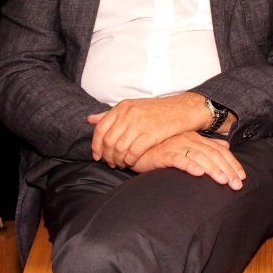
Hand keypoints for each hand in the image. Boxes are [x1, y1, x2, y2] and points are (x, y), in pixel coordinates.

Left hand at [88, 92, 208, 167]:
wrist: (182, 109)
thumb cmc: (156, 110)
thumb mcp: (131, 107)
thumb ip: (110, 115)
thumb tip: (90, 119)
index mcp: (122, 107)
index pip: (100, 129)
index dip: (95, 145)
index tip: (96, 156)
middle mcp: (128, 114)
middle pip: (108, 141)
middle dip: (106, 156)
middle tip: (109, 163)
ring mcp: (140, 123)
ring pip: (119, 148)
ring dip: (118, 160)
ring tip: (120, 165)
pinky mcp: (151, 133)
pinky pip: (134, 152)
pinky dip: (130, 160)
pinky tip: (131, 163)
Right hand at [131, 131, 245, 189]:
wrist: (136, 147)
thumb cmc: (162, 149)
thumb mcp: (186, 146)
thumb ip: (206, 146)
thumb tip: (226, 147)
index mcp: (195, 138)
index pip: (218, 151)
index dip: (232, 163)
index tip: (242, 177)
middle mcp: (187, 139)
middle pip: (212, 155)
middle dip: (227, 170)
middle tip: (237, 185)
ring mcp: (175, 146)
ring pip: (199, 157)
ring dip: (213, 169)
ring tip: (223, 181)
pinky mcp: (162, 154)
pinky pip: (178, 159)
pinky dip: (189, 165)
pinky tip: (198, 173)